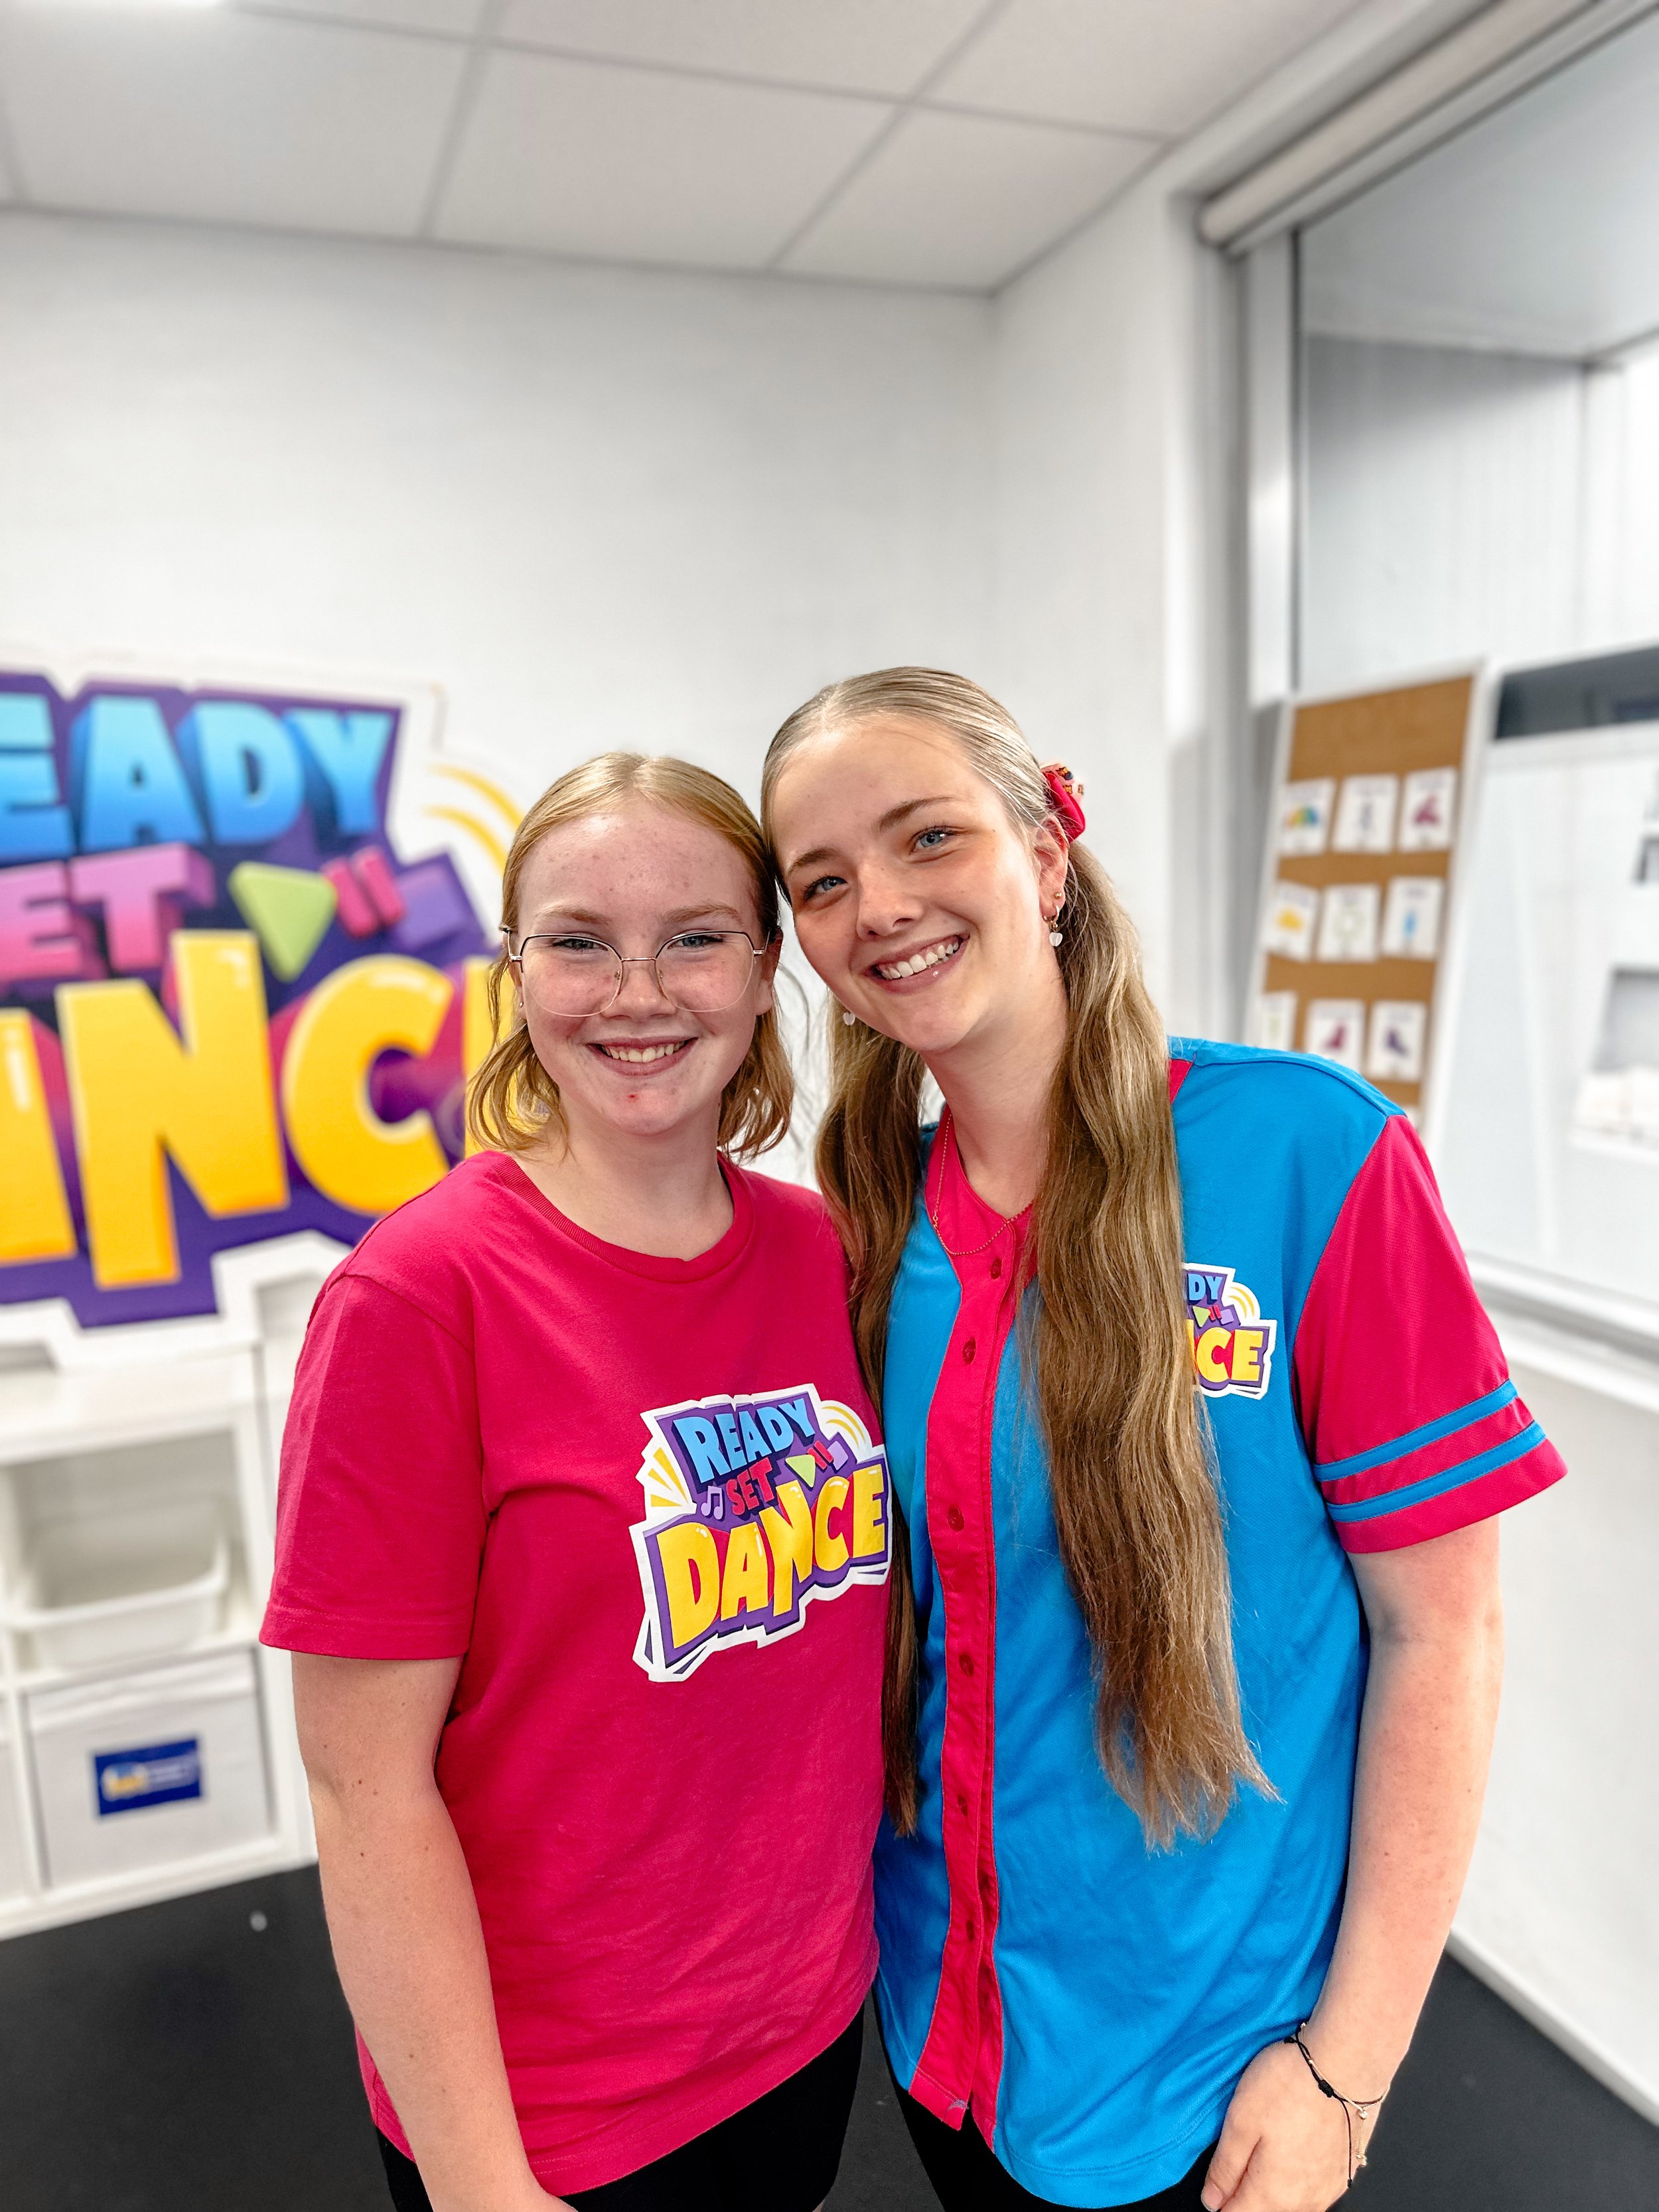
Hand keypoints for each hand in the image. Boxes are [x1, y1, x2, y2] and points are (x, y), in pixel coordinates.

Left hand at [1200, 2039, 1374, 2211]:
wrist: (1346, 2062)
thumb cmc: (1291, 2084)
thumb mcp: (1240, 2120)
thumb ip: (1225, 2167)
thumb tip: (1212, 2199)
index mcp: (1273, 2192)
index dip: (1220, 2199)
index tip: (1217, 2178)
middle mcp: (1304, 2201)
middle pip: (1264, 2210)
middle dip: (1247, 2191)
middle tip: (1244, 2147)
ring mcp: (1328, 2189)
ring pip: (1290, 2202)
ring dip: (1273, 2184)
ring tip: (1271, 2140)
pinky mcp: (1344, 2173)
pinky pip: (1313, 2189)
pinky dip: (1298, 2176)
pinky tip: (1296, 2145)